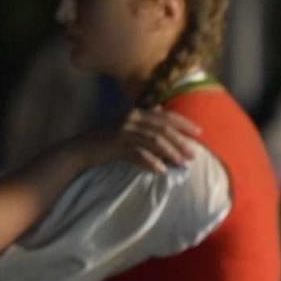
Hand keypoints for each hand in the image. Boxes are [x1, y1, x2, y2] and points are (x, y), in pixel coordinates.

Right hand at [80, 108, 201, 173]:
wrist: (80, 149)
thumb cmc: (106, 139)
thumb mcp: (126, 125)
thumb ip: (144, 119)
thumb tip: (161, 109)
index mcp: (136, 112)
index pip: (165, 116)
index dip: (183, 123)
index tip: (200, 132)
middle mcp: (131, 118)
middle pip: (162, 129)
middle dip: (180, 142)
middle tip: (194, 154)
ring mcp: (122, 131)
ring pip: (153, 141)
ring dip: (170, 153)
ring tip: (182, 165)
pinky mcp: (115, 145)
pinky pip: (137, 154)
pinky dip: (150, 162)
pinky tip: (161, 171)